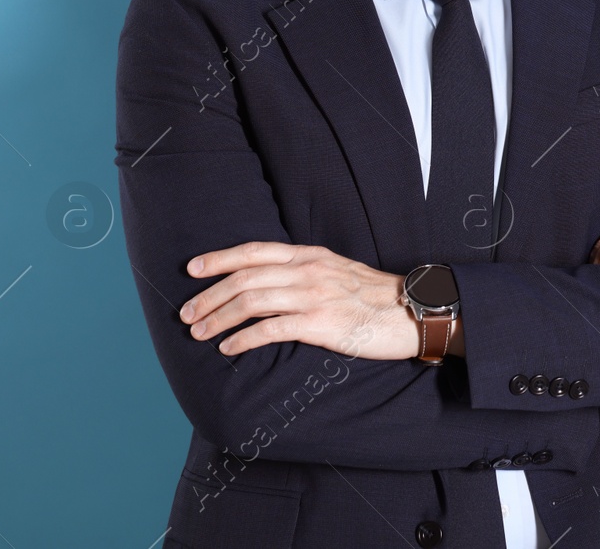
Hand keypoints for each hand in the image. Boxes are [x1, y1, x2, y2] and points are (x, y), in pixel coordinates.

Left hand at [180, 242, 418, 359]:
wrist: (413, 312)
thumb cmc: (376, 297)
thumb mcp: (338, 272)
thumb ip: (306, 273)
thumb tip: (270, 285)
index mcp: (311, 256)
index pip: (255, 251)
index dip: (219, 258)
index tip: (193, 269)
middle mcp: (308, 271)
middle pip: (245, 277)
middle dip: (209, 296)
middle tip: (186, 314)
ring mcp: (314, 296)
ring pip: (251, 301)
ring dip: (218, 318)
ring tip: (199, 333)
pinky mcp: (321, 323)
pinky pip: (270, 329)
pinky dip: (243, 339)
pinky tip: (228, 348)